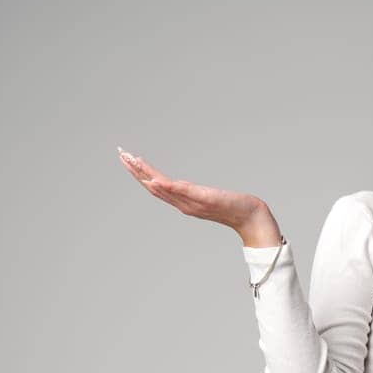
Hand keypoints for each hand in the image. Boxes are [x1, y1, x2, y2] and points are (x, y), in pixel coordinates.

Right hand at [116, 148, 281, 244]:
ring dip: (145, 175)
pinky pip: (181, 193)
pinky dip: (166, 187)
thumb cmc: (234, 207)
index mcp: (183, 201)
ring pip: (163, 188)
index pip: (155, 186)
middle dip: (135, 170)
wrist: (251, 218)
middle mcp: (183, 204)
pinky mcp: (203, 200)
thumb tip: (183, 188)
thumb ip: (195, 194)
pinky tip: (154, 179)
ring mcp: (192, 202)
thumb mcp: (209, 198)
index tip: (126, 158)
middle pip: (153, 186)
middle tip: (121, 154)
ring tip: (131, 160)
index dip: (139, 173)